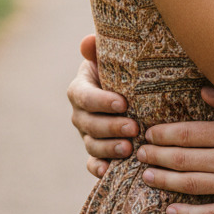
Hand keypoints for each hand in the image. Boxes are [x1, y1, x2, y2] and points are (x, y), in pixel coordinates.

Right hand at [68, 34, 137, 177]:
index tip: (123, 103)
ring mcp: (87, 133)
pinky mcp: (96, 149)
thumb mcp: (112, 55)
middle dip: (110, 127)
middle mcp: (80, 113)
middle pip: (89, 123)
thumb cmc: (121, 65)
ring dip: (108, 148)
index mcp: (80, 88)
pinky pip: (91, 162)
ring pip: (92, 144)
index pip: (84, 96)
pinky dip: (98, 167)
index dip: (101, 101)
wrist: (130, 83)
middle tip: (133, 127)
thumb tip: (87, 42)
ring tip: (129, 148)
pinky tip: (109, 170)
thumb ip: (98, 48)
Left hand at [137, 97, 213, 213]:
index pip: (187, 133)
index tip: (148, 134)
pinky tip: (171, 210)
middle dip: (156, 157)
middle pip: (183, 159)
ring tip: (146, 177)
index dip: (163, 135)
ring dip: (165, 181)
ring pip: (191, 185)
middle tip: (138, 155)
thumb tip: (202, 93)